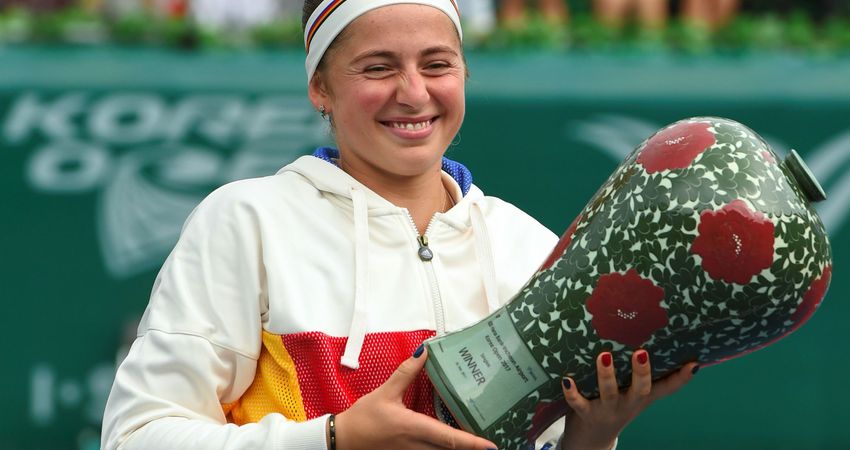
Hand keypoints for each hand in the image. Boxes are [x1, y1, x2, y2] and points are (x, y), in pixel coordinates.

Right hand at [333, 346, 498, 449]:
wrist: (343, 440)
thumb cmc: (364, 418)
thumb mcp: (385, 392)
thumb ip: (406, 372)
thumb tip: (423, 352)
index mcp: (413, 428)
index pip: (449, 438)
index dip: (472, 443)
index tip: (491, 445)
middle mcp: (416, 446)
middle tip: (493, 444)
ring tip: (479, 447)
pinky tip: (452, 447)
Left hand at [559, 350, 697, 449]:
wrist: (591, 441)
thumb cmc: (614, 407)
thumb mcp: (633, 394)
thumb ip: (644, 375)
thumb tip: (660, 346)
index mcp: (641, 397)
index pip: (666, 388)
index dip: (681, 378)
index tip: (694, 363)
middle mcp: (627, 403)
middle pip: (640, 389)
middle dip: (642, 372)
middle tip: (641, 352)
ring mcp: (607, 409)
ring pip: (608, 392)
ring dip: (606, 375)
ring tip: (604, 356)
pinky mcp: (585, 413)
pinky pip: (577, 403)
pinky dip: (572, 392)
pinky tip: (567, 379)